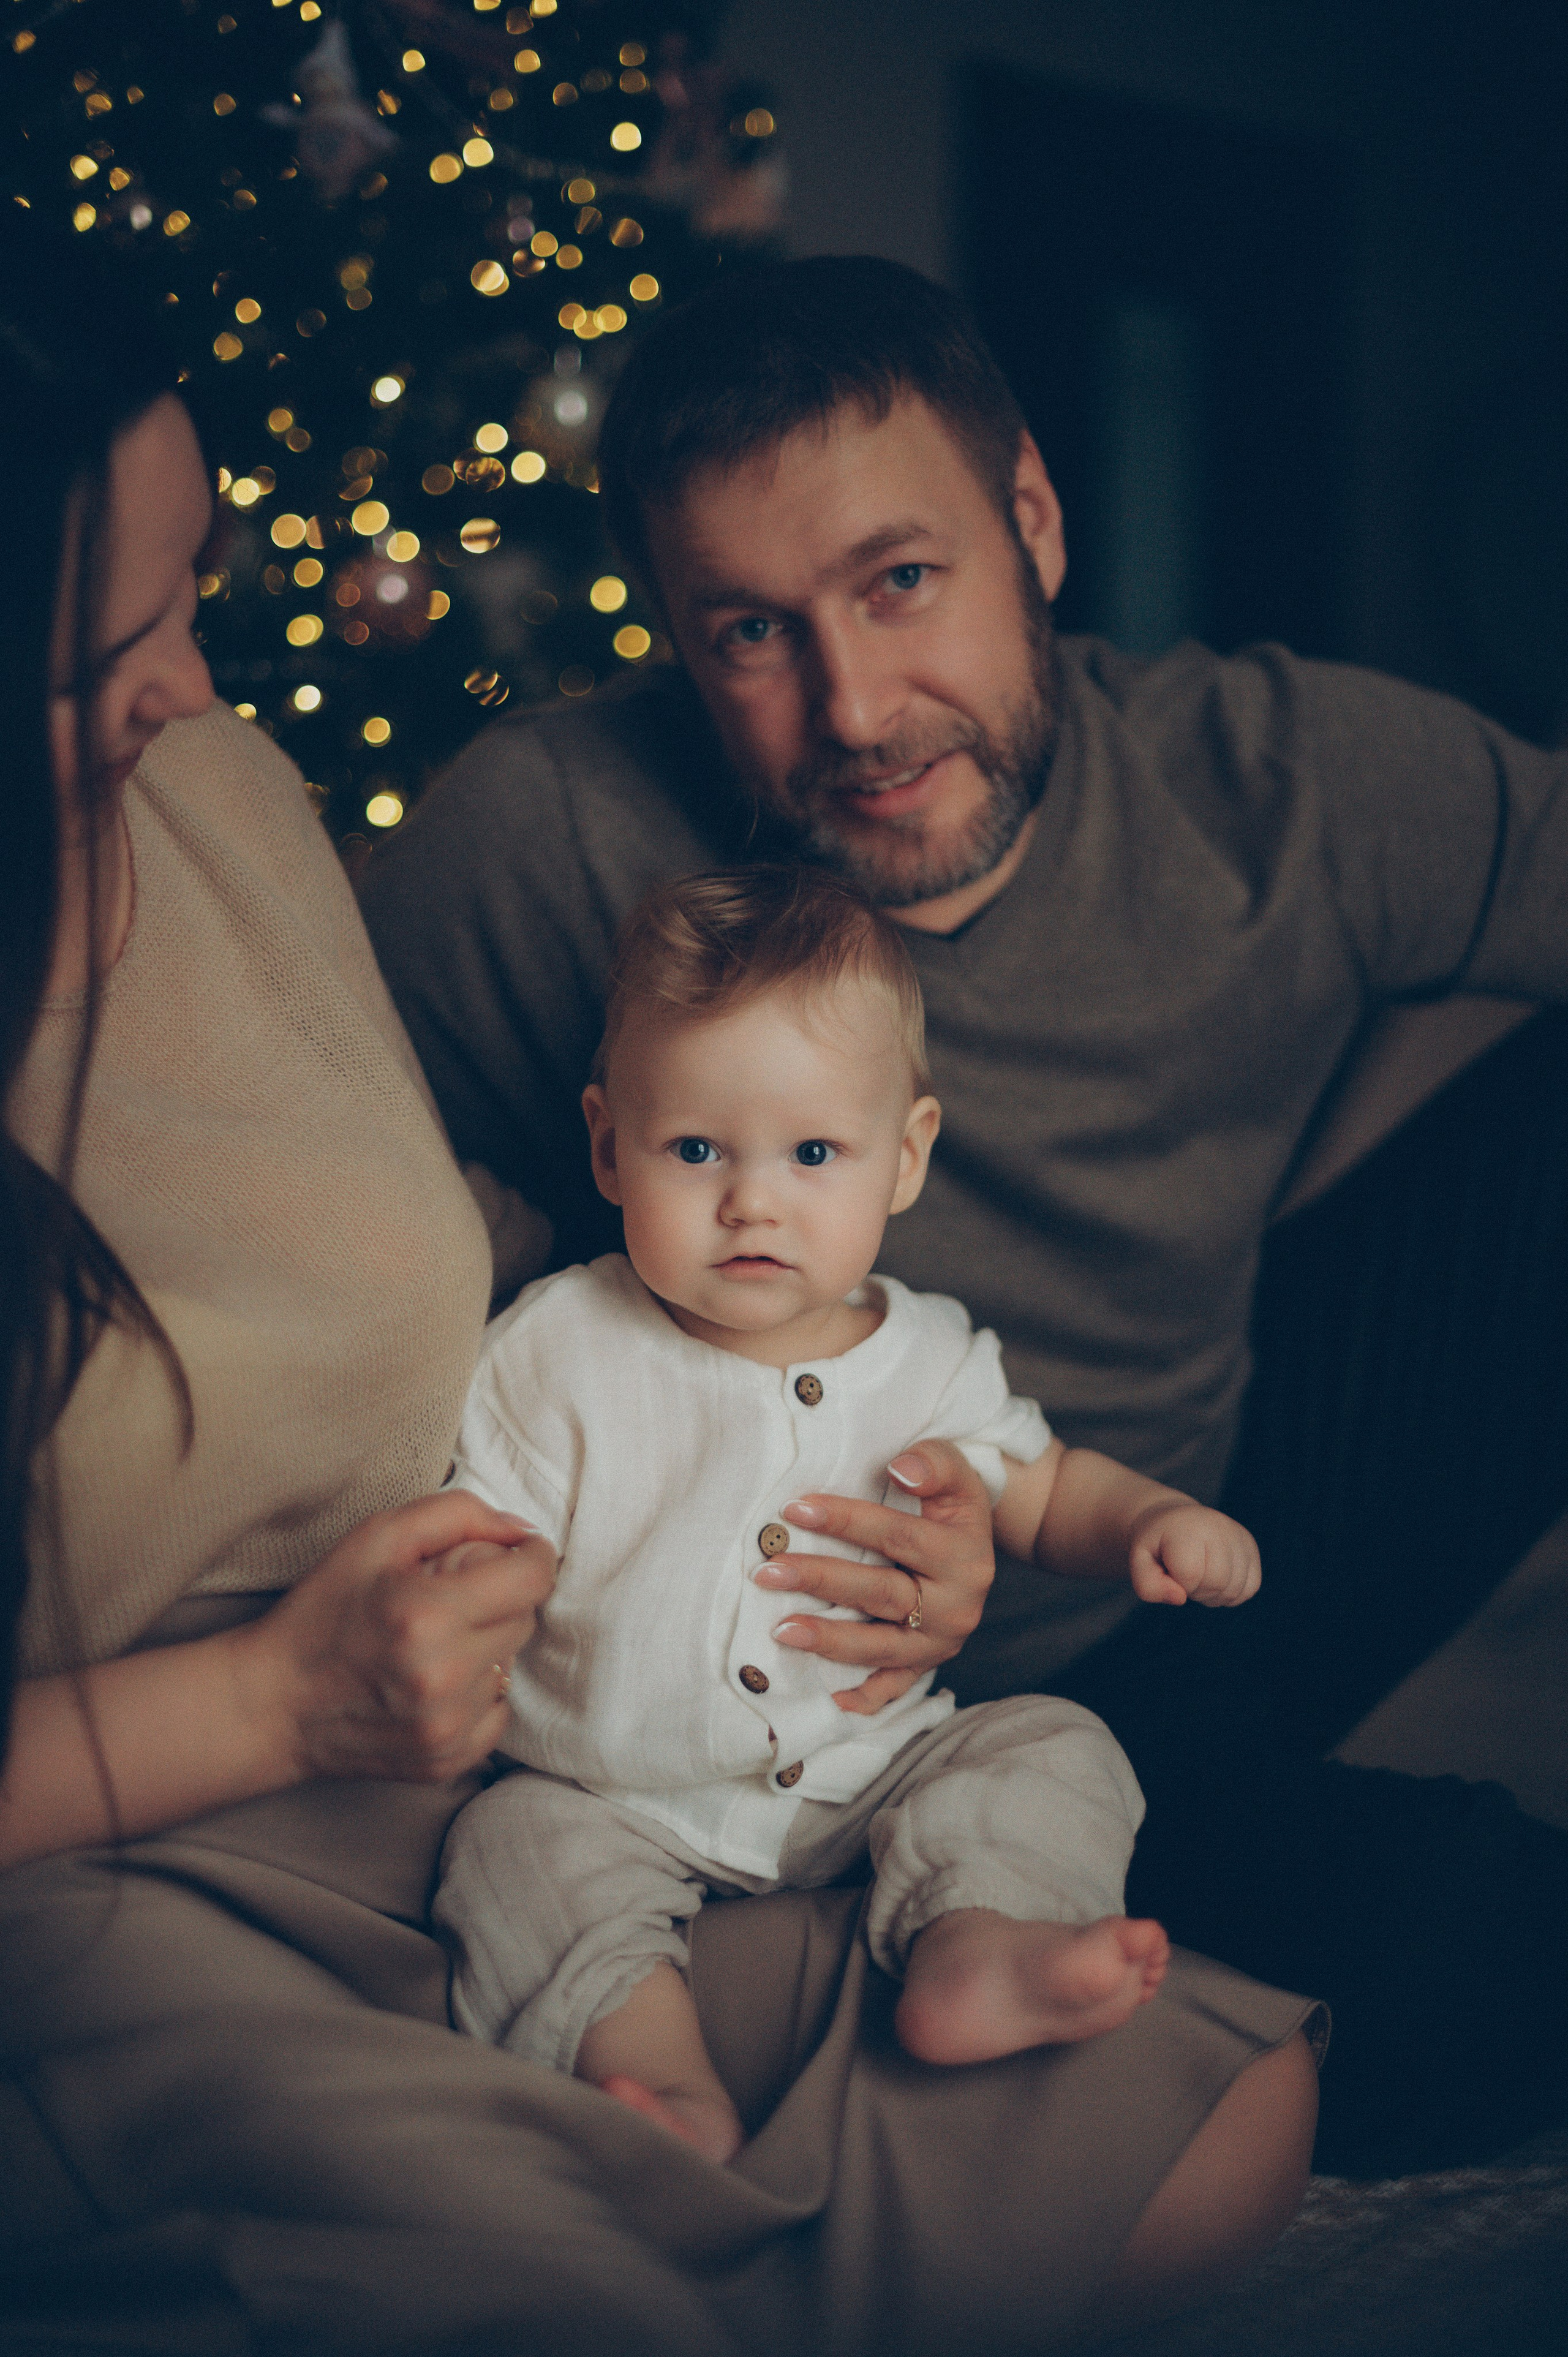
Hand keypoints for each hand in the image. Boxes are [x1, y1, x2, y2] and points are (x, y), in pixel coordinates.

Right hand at [234, 1493, 556, 1783]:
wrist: (275, 1702)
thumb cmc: (324, 1611)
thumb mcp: (376, 1536)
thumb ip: (458, 1515)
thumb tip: (523, 1531)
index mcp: (427, 1613)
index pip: (531, 1578)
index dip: (531, 1555)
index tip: (516, 1552)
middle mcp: (443, 1675)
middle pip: (524, 1619)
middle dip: (498, 1599)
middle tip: (449, 1598)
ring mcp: (446, 1726)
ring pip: (511, 1666)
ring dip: (485, 1648)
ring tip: (433, 1644)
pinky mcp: (446, 1761)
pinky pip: (498, 1714)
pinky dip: (476, 1695)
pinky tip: (434, 1684)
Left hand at [754, 1440, 994, 1715]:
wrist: (977, 1548)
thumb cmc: (951, 1504)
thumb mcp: (957, 1473)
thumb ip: (933, 1463)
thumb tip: (900, 1468)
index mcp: (964, 1556)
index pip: (896, 1537)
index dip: (846, 1522)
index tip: (794, 1510)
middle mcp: (956, 1607)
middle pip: (881, 1594)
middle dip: (821, 1580)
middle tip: (768, 1571)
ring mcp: (940, 1642)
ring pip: (880, 1646)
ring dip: (829, 1640)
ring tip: (781, 1629)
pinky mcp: (926, 1665)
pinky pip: (895, 1687)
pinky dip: (867, 1698)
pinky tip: (832, 1701)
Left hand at [1129, 1501, 1259, 1607]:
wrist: (1173, 1522)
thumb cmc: (1156, 1546)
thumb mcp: (1138, 1563)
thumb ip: (1148, 1586)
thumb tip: (1180, 1598)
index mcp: (1186, 1527)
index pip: (1191, 1574)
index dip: (1177, 1583)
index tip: (1169, 1569)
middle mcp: (1218, 1526)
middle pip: (1217, 1583)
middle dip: (1197, 1591)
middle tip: (1185, 1575)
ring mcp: (1238, 1535)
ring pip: (1235, 1589)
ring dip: (1214, 1594)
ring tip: (1199, 1574)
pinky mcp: (1251, 1546)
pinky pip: (1250, 1588)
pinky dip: (1231, 1592)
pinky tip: (1216, 1578)